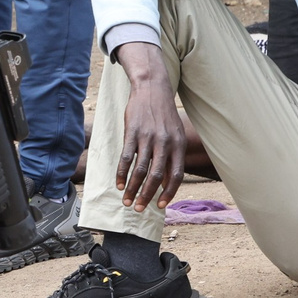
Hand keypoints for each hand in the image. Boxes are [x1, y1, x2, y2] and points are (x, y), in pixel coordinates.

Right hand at [112, 42, 188, 211]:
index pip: (175, 175)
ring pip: (140, 170)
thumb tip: (167, 180)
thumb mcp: (175, 134)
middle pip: (156, 176)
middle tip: (138, 208)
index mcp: (178, 145)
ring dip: (132, 188)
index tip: (160, 206)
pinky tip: (119, 183)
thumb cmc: (163, 115)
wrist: (152, 89)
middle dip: (147, 196)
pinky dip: (122, 173)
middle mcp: (165, 143)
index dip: (168, 193)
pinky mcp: (132, 133)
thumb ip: (172, 156)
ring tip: (126, 200)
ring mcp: (148, 138)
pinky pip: (126, 158)